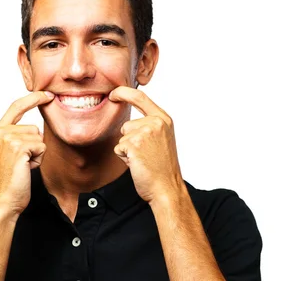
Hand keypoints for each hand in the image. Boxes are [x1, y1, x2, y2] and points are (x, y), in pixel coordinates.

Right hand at [0, 91, 54, 216]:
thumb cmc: (9, 182)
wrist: (3, 201)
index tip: (46, 93)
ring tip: (23, 167)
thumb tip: (36, 129)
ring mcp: (8, 138)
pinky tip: (26, 169)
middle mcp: (0, 132)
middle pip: (34, 128)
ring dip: (37, 154)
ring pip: (38, 138)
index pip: (16, 107)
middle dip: (35, 146)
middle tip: (22, 164)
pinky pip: (41, 146)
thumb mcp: (10, 155)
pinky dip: (38, 159)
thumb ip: (18, 138)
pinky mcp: (18, 147)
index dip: (32, 99)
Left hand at [109, 86, 184, 204]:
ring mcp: (144, 132)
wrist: (166, 187)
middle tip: (146, 155)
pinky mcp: (134, 144)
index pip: (140, 97)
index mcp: (163, 120)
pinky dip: (124, 158)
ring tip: (143, 159)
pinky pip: (118, 148)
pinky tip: (137, 164)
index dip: (124, 93)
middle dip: (130, 141)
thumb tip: (129, 121)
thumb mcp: (162, 140)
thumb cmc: (163, 168)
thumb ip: (149, 126)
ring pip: (122, 137)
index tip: (113, 93)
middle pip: (127, 125)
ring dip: (127, 150)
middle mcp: (155, 123)